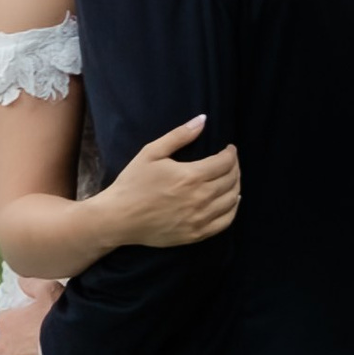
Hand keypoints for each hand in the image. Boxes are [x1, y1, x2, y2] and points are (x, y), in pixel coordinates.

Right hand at [92, 114, 239, 250]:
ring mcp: (199, 219)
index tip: (229, 149)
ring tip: (231, 178)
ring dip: (236, 185)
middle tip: (230, 162)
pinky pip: (225, 222)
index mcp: (190, 176)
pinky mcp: (196, 234)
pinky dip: (233, 209)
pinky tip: (231, 200)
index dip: (231, 153)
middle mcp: (200, 198)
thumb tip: (203, 120)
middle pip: (231, 180)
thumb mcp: (151, 153)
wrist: (118, 218)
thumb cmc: (132, 183)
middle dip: (235, 167)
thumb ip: (179, 136)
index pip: (224, 162)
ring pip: (231, 200)